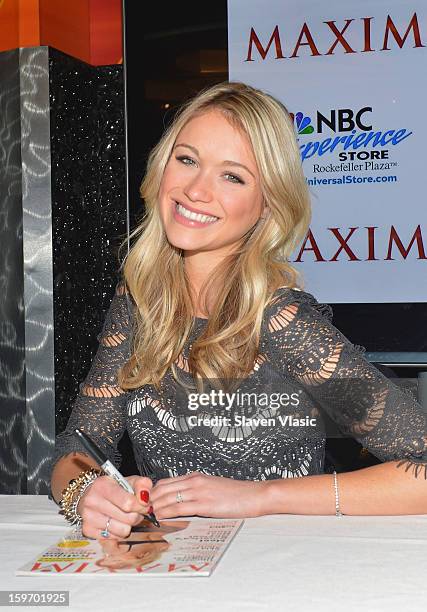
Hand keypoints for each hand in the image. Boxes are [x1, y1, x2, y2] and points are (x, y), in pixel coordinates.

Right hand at [78, 475, 152, 539]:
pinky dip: (118, 532)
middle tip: (135, 511)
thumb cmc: (112, 488)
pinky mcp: (88, 530)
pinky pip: (114, 538)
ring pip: (122, 531)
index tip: (145, 505)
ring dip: (128, 525)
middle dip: (137, 516)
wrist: (89, 494)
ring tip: (125, 517)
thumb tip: (145, 499)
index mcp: (103, 485)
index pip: (128, 503)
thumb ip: (142, 485)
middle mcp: (92, 501)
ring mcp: (88, 517)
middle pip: (128, 518)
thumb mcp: (128, 480)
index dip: (142, 506)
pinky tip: (115, 523)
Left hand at [150, 472, 269, 518]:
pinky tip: (160, 518)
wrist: (255, 495)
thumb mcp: (212, 488)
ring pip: (167, 498)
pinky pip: (178, 507)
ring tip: (147, 516)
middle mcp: (194, 481)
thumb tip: (182, 502)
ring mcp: (199, 492)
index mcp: (196, 477)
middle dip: (148, 500)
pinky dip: (166, 513)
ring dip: (154, 507)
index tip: (145, 503)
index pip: (165, 482)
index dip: (152, 492)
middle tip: (141, 511)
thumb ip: (197, 492)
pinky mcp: (204, 504)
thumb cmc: (237, 494)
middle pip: (161, 488)